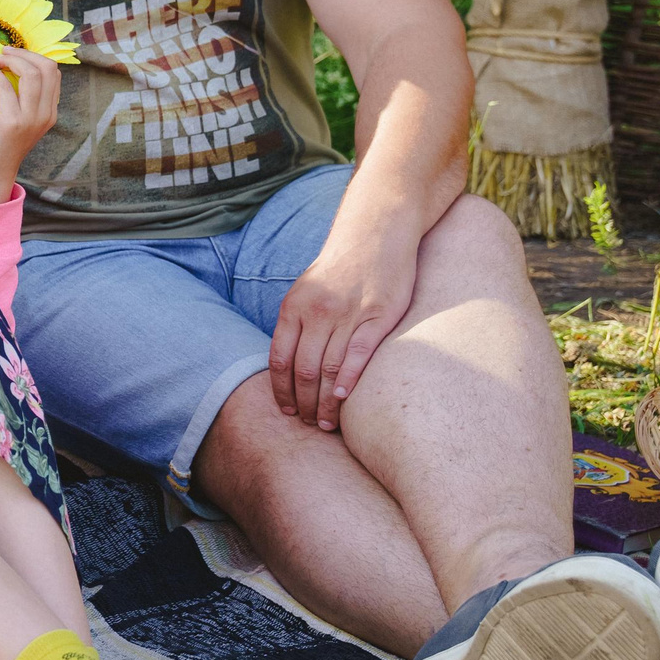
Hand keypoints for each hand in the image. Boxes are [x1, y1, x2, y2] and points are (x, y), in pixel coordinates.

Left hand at [0, 49, 60, 204]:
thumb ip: (11, 93)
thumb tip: (0, 64)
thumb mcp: (9, 115)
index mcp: (49, 113)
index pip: (53, 73)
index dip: (34, 57)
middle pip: (47, 68)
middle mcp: (45, 115)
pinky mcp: (12, 123)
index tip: (14, 54)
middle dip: (25, 53)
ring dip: (11, 60)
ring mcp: (31, 120)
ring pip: (32, 74)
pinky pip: (5, 87)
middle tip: (4, 51)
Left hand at [267, 226, 417, 430]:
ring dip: (326, 402)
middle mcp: (318, 312)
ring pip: (330, 369)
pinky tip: (343, 400)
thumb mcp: (305, 291)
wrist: (374, 235)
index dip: (280, 390)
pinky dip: (348, 381)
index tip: (286, 410)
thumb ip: (296, 325)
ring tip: (326, 423)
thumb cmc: (339, 269)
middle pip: (304, 370)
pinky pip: (358, 356)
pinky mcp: (379, 316)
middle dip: (304, 403)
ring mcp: (349, 314)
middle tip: (308, 424)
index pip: (280, 359)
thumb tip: (287, 365)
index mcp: (294, 307)